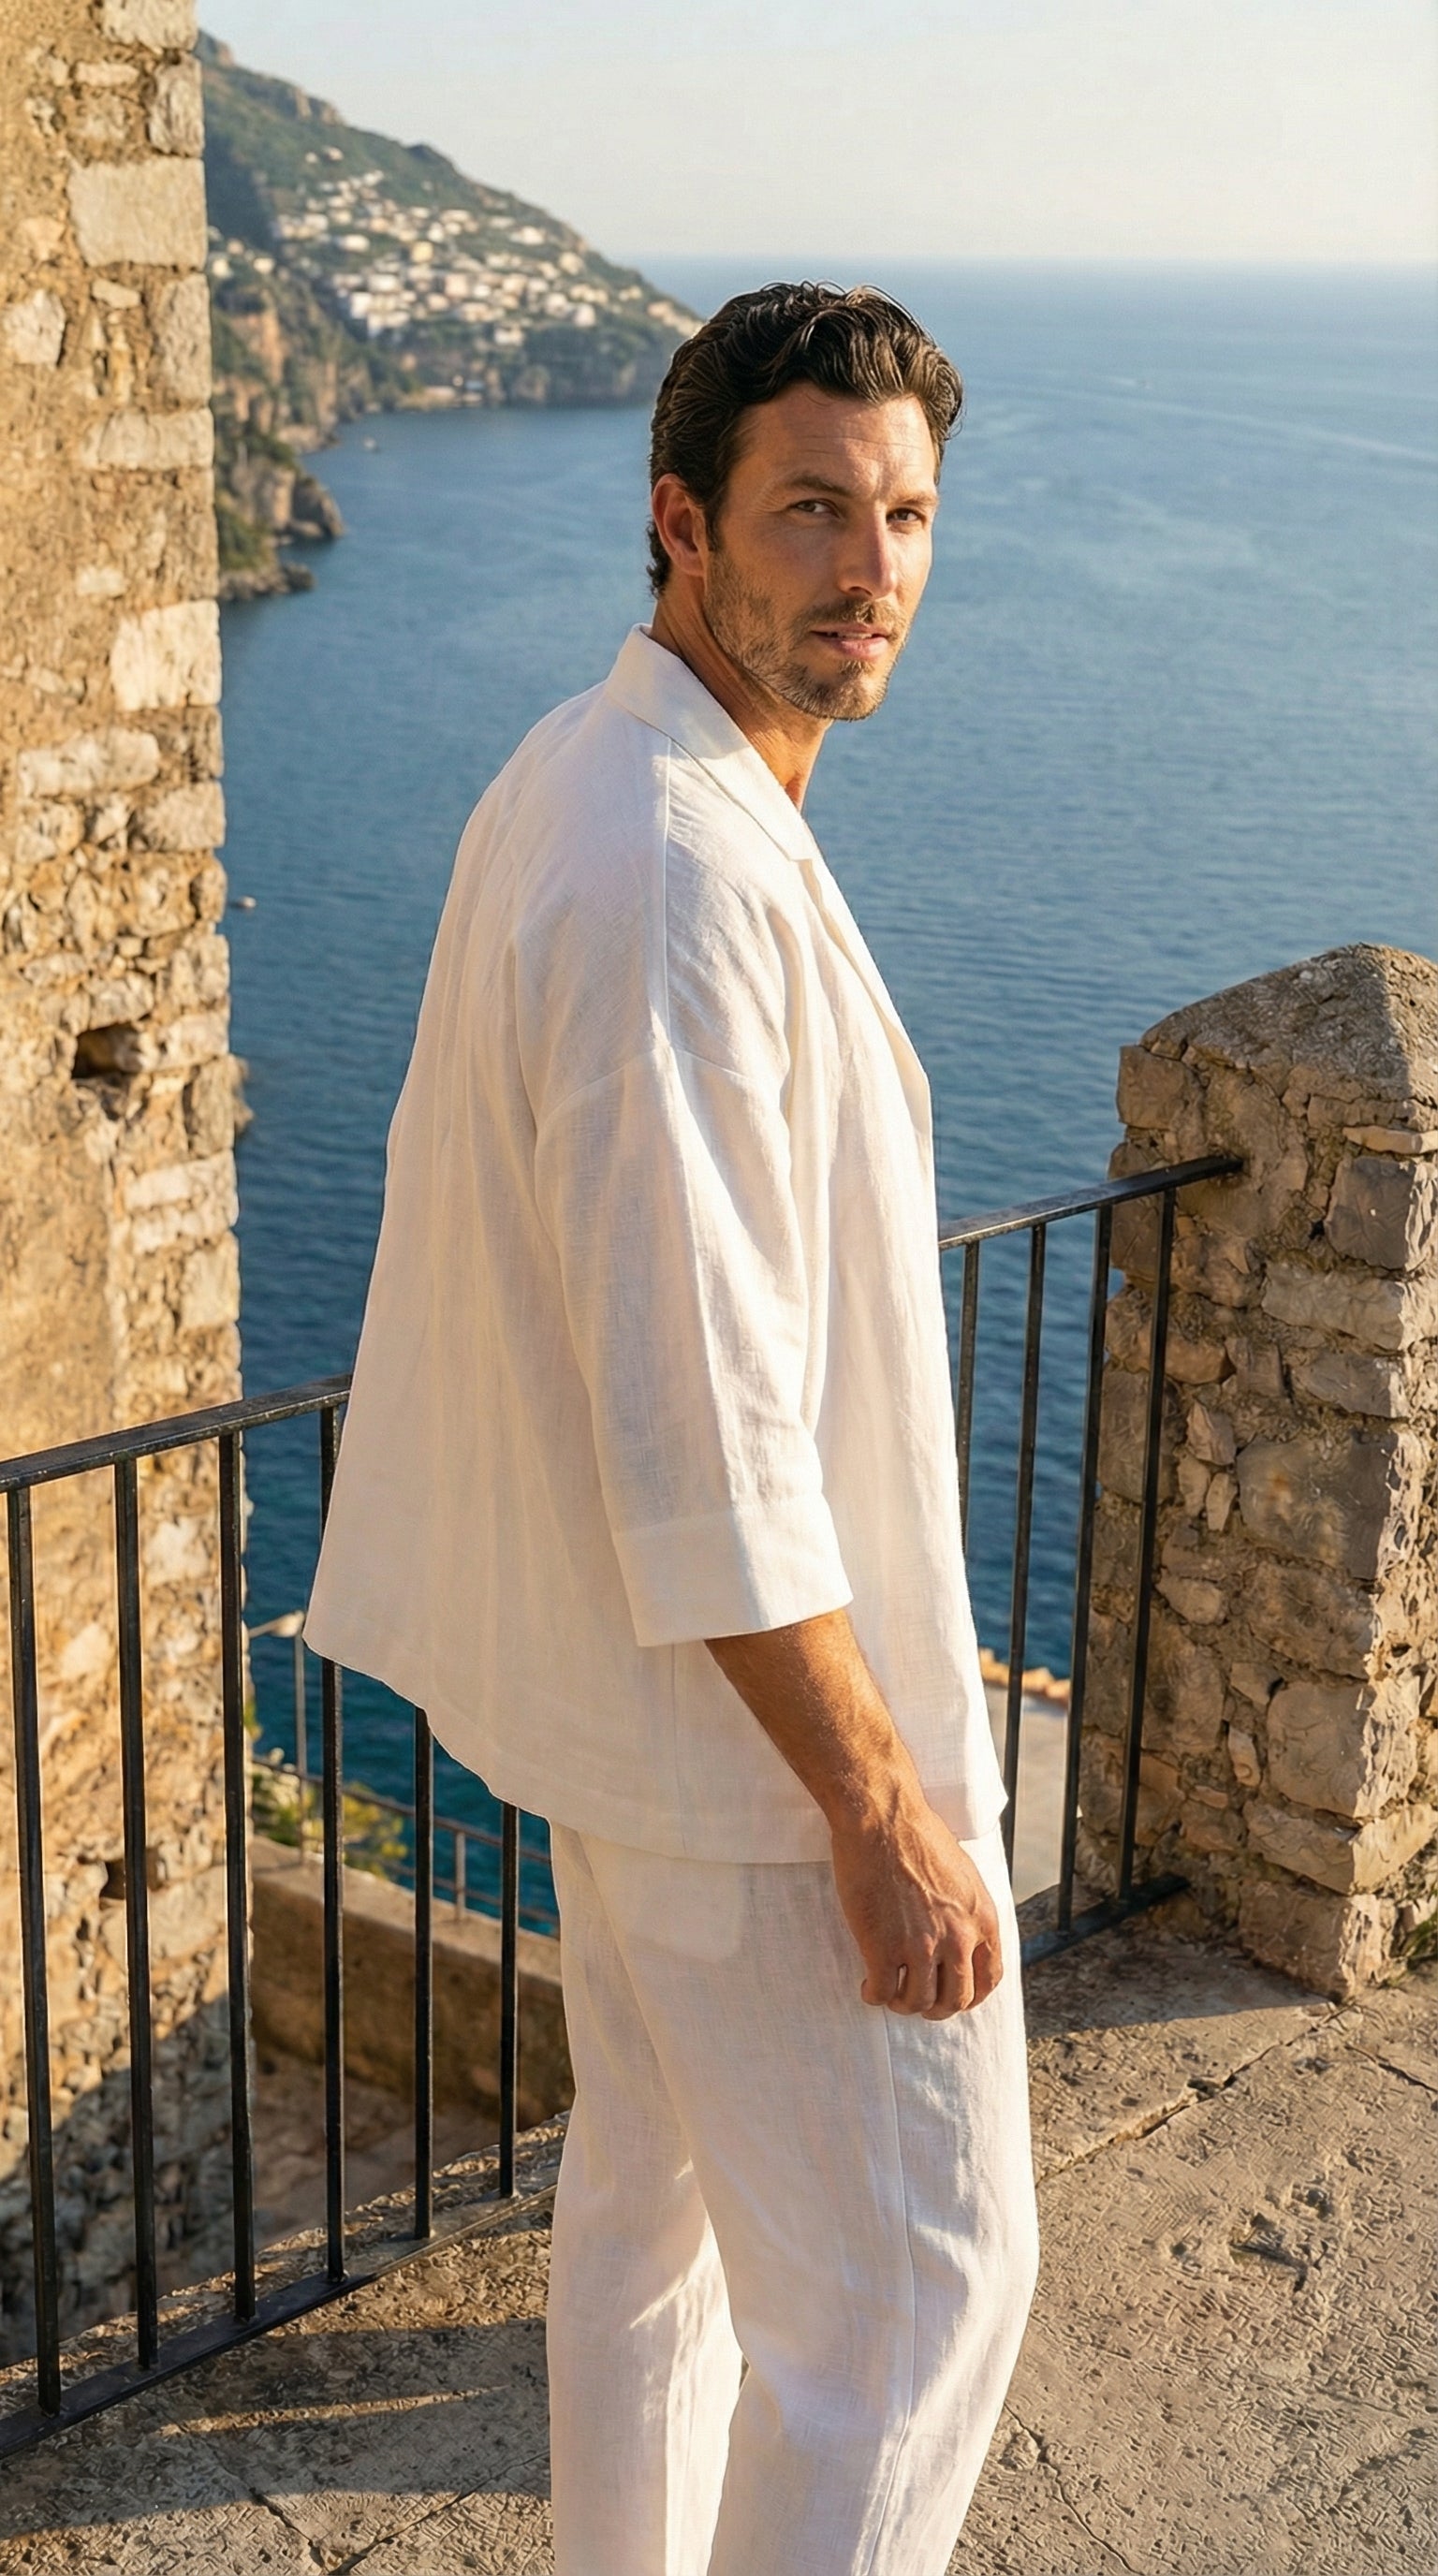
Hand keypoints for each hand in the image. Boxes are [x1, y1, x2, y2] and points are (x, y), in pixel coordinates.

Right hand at [830, 1794, 1002, 2018]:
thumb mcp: (965, 1875)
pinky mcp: (882, 1947)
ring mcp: (920, 1946)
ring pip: (917, 2002)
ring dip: (903, 2003)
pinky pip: (882, 1992)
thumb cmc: (919, 1836)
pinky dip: (875, 1995)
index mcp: (982, 1920)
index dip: (970, 1996)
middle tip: (918, 1999)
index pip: (988, 1979)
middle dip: (936, 2007)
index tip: (953, 1996)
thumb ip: (968, 1912)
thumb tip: (963, 1936)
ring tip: (891, 1992)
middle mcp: (957, 1939)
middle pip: (954, 2000)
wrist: (884, 1819)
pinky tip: (868, 1985)